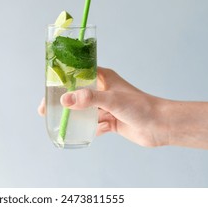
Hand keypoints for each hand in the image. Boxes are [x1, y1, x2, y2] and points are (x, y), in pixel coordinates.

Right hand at [38, 67, 168, 147]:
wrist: (161, 125)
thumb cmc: (140, 106)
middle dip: (63, 101)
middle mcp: (103, 90)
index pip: (77, 74)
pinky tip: (88, 133)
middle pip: (77, 93)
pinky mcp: (111, 120)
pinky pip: (95, 124)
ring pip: (85, 110)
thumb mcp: (112, 99)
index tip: (48, 88)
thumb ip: (88, 99)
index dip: (61, 80)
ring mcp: (107, 106)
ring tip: (60, 123)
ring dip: (75, 116)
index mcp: (102, 77)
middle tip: (46, 110)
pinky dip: (90, 128)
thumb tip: (64, 100)